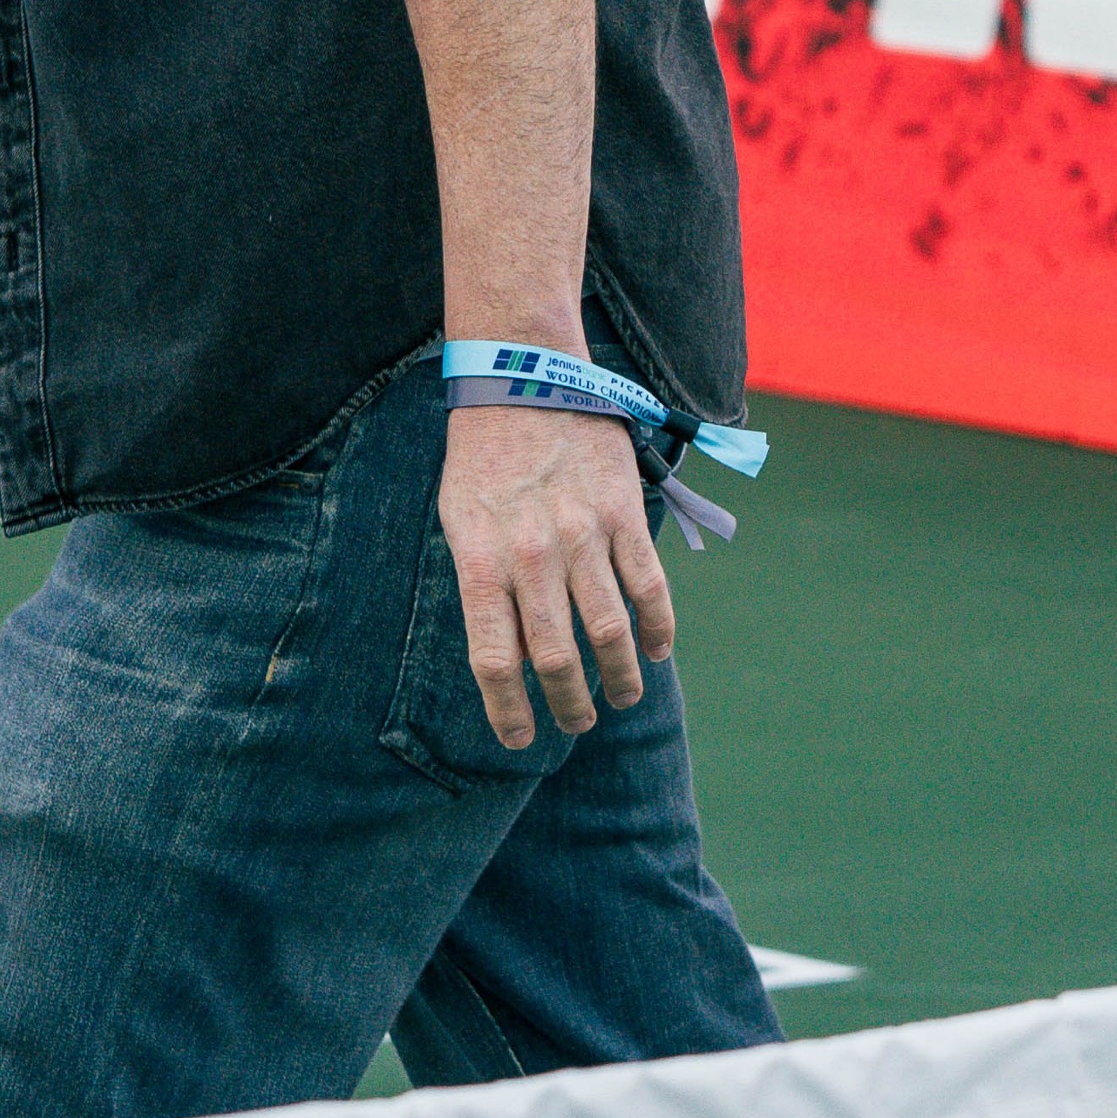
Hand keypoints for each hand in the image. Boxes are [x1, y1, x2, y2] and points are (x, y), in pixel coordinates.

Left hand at [441, 400, 674, 747]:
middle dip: (567, 705)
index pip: (494, 660)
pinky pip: (648, 586)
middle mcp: (532, 555)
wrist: (522, 377)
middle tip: (575, 722)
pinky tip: (655, 651)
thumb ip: (483, 584)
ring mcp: (582, 535)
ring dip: (618, 678)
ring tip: (619, 699)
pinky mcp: (622, 513)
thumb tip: (511, 653)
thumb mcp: (459, 521)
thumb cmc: (481, 457)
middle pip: (555, 657)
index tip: (519, 739)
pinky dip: (657, 628)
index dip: (507, 711)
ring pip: (609, 631)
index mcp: (481, 559)